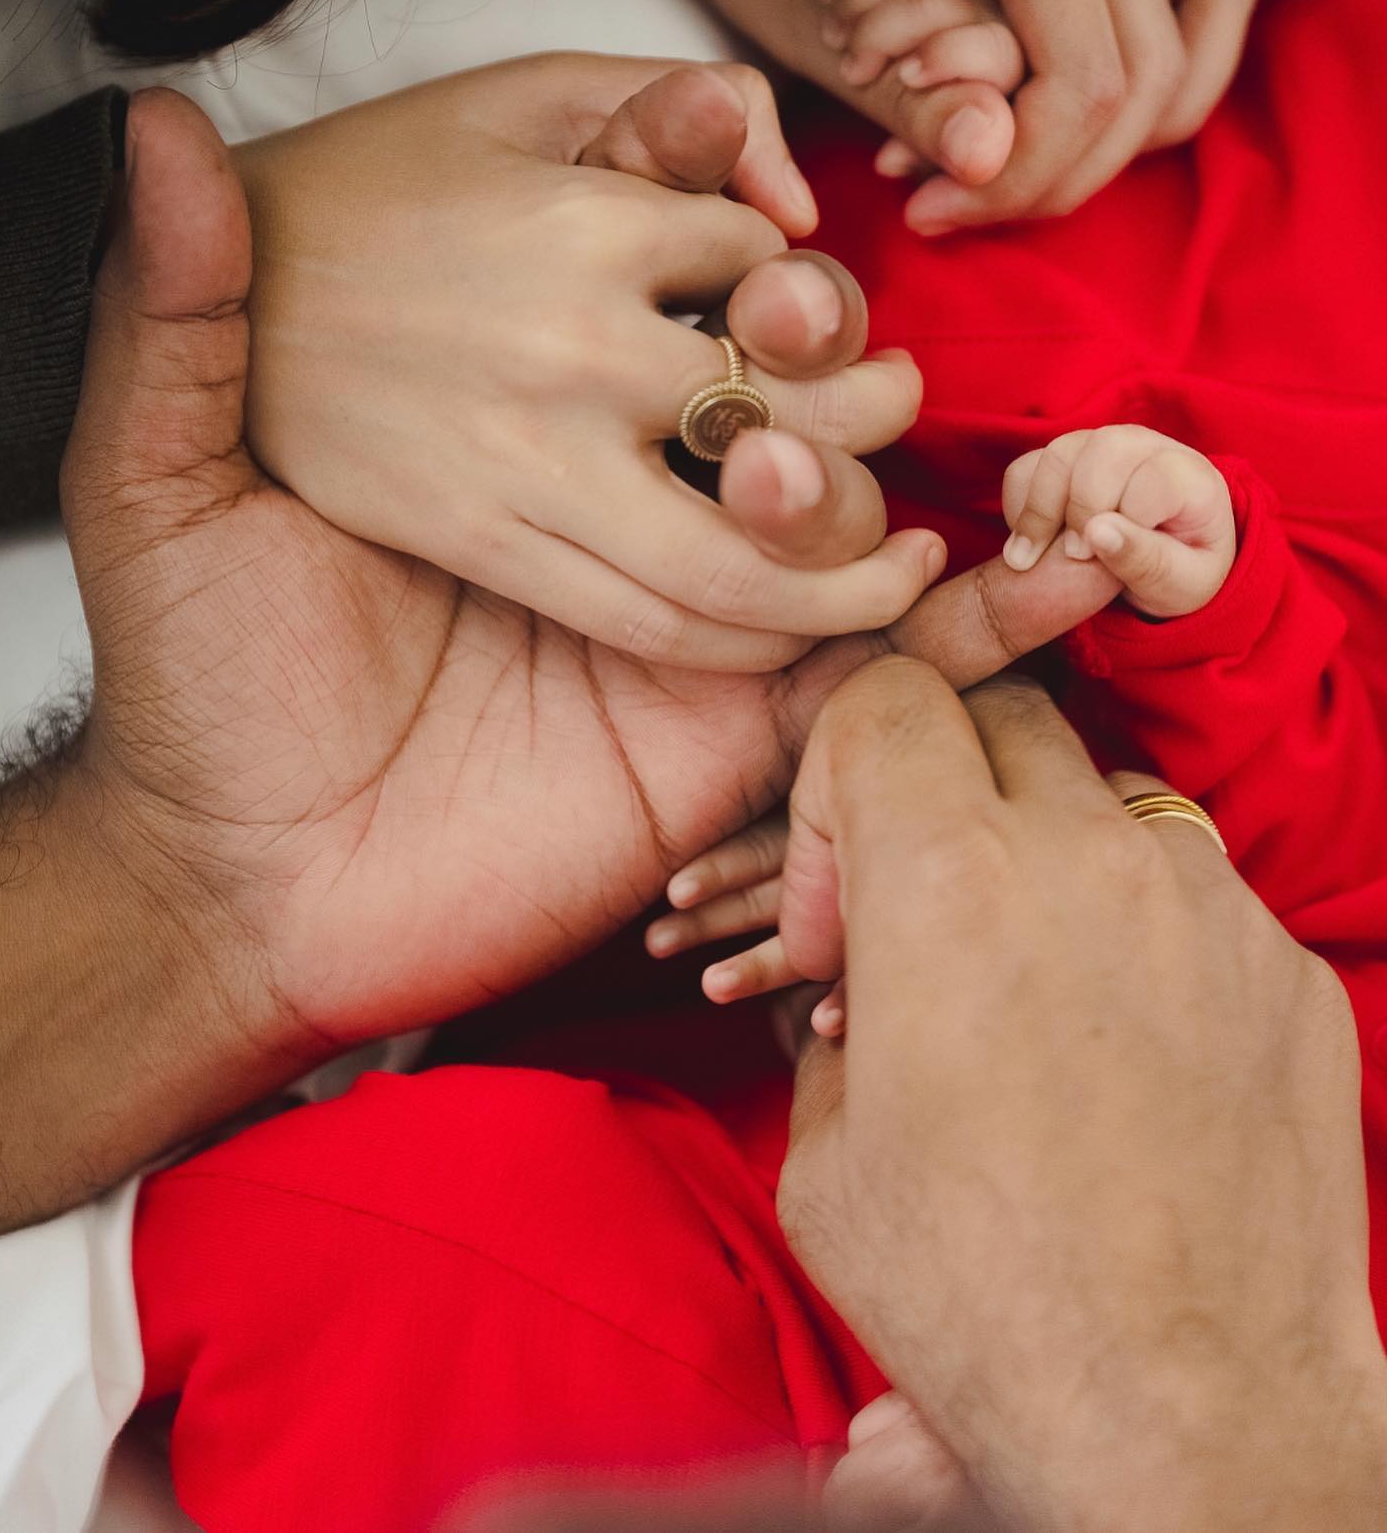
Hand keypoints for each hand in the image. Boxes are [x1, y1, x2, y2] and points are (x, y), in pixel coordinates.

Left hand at [0, 87, 1120, 1240]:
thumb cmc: (197, 674)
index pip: (665, 317)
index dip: (730, 252)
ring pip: (839, 520)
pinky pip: (878, 677)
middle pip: (775, 402)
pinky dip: (982, 627)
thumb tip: (163, 125)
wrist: (233, 875)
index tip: (751, 198)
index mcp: (521, 439)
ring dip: (869, 463)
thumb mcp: (159, 468)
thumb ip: (173, 307)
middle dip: (819, 350)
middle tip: (800, 313)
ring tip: (863, 421)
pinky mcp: (734, 737)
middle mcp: (622, 513)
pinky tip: (1064, 569)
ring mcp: (686, 623)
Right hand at [236, 53, 926, 670]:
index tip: (806, 320)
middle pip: (790, 418)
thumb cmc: (371, 188)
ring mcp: (532, 461)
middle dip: (869, 428)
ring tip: (900, 567)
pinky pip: (650, 617)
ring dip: (844, 575)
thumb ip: (663, 106)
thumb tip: (791, 185)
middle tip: (890, 426)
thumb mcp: (514, 93)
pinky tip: (795, 625)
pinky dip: (745, 635)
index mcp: (590, 221)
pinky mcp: (488, 542)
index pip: (770, 273)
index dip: (809, 300)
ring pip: (738, 558)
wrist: (222, 301)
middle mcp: (576, 349)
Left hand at [632, 0, 1257, 230]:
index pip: (1084, 72)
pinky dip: (1142, 80)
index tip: (928, 210)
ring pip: (1191, 35)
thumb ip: (899, 90)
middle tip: (947, 203)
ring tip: (996, 171)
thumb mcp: (787, 3)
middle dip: (1053, 172)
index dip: (1022, 174)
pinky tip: (1043, 117)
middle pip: (1147, 69)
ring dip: (1108, 137)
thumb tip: (989, 164)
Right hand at [776, 662, 1386, 1532]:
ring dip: (1047, 853)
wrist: (1183, 1416)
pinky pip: (1196, 892)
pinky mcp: (1285, 972)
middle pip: (1001, 720)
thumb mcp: (828, 1158)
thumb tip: (856, 984)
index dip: (839, 777)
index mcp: (947, 882)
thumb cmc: (980, 1297)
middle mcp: (1089, 860)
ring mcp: (1208, 909)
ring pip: (1105, 797)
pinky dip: (1141, 930)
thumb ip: (834, 1019)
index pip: (887, 698)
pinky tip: (1126, 1048)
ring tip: (1030, 982)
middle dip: (940, 786)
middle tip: (920, 911)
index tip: (839, 901)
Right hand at [1001, 425, 1234, 616]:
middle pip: (1105, 449)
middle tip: (1074, 557)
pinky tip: (1029, 543)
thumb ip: (1146, 560)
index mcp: (1190, 477)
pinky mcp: (1063, 460)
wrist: (1162, 563)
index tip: (1102, 558)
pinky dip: (1017, 505)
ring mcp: (1100, 447)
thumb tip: (1096, 532)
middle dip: (1080, 506)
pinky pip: (1026, 466)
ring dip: (1038, 509)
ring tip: (1029, 561)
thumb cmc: (1179, 574)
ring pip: (1059, 453)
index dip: (1126, 518)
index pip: (1155, 477)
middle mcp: (1146, 448)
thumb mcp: (1179, 585)